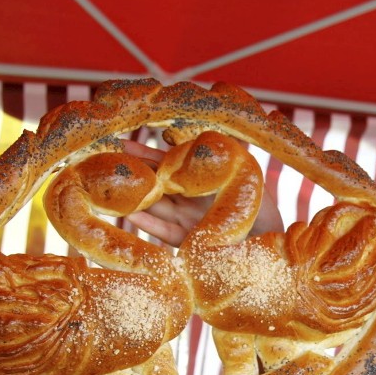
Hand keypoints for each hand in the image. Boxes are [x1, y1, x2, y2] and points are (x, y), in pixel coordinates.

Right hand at [122, 140, 283, 246]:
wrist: (273, 242)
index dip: (144, 154)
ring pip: (156, 206)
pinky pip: (166, 233)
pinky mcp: (190, 244)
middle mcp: (190, 201)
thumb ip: (215, 150)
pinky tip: (130, 215)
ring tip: (109, 187)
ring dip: (134, 197)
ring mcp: (188, 222)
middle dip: (131, 173)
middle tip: (101, 161)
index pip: (167, 164)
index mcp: (200, 181)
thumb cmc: (261, 205)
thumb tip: (181, 130)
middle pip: (155, 183)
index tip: (120, 143)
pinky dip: (149, 225)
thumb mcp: (241, 169)